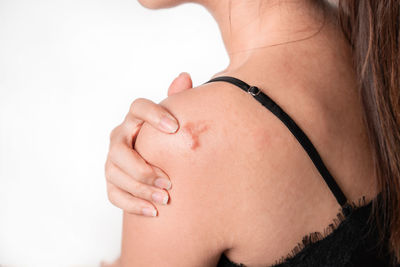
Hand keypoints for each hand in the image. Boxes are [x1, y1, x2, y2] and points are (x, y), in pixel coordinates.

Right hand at [105, 72, 192, 215]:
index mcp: (136, 118)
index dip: (153, 115)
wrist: (157, 160)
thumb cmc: (169, 139)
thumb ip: (179, 101)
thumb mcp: (176, 120)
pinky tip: (153, 212)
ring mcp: (112, 161)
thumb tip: (184, 76)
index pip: (138, 107)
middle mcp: (119, 137)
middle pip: (120, 150)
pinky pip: (114, 194)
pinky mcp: (112, 182)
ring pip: (116, 175)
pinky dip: (132, 204)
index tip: (175, 128)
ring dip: (140, 189)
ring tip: (165, 199)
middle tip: (168, 180)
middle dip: (143, 168)